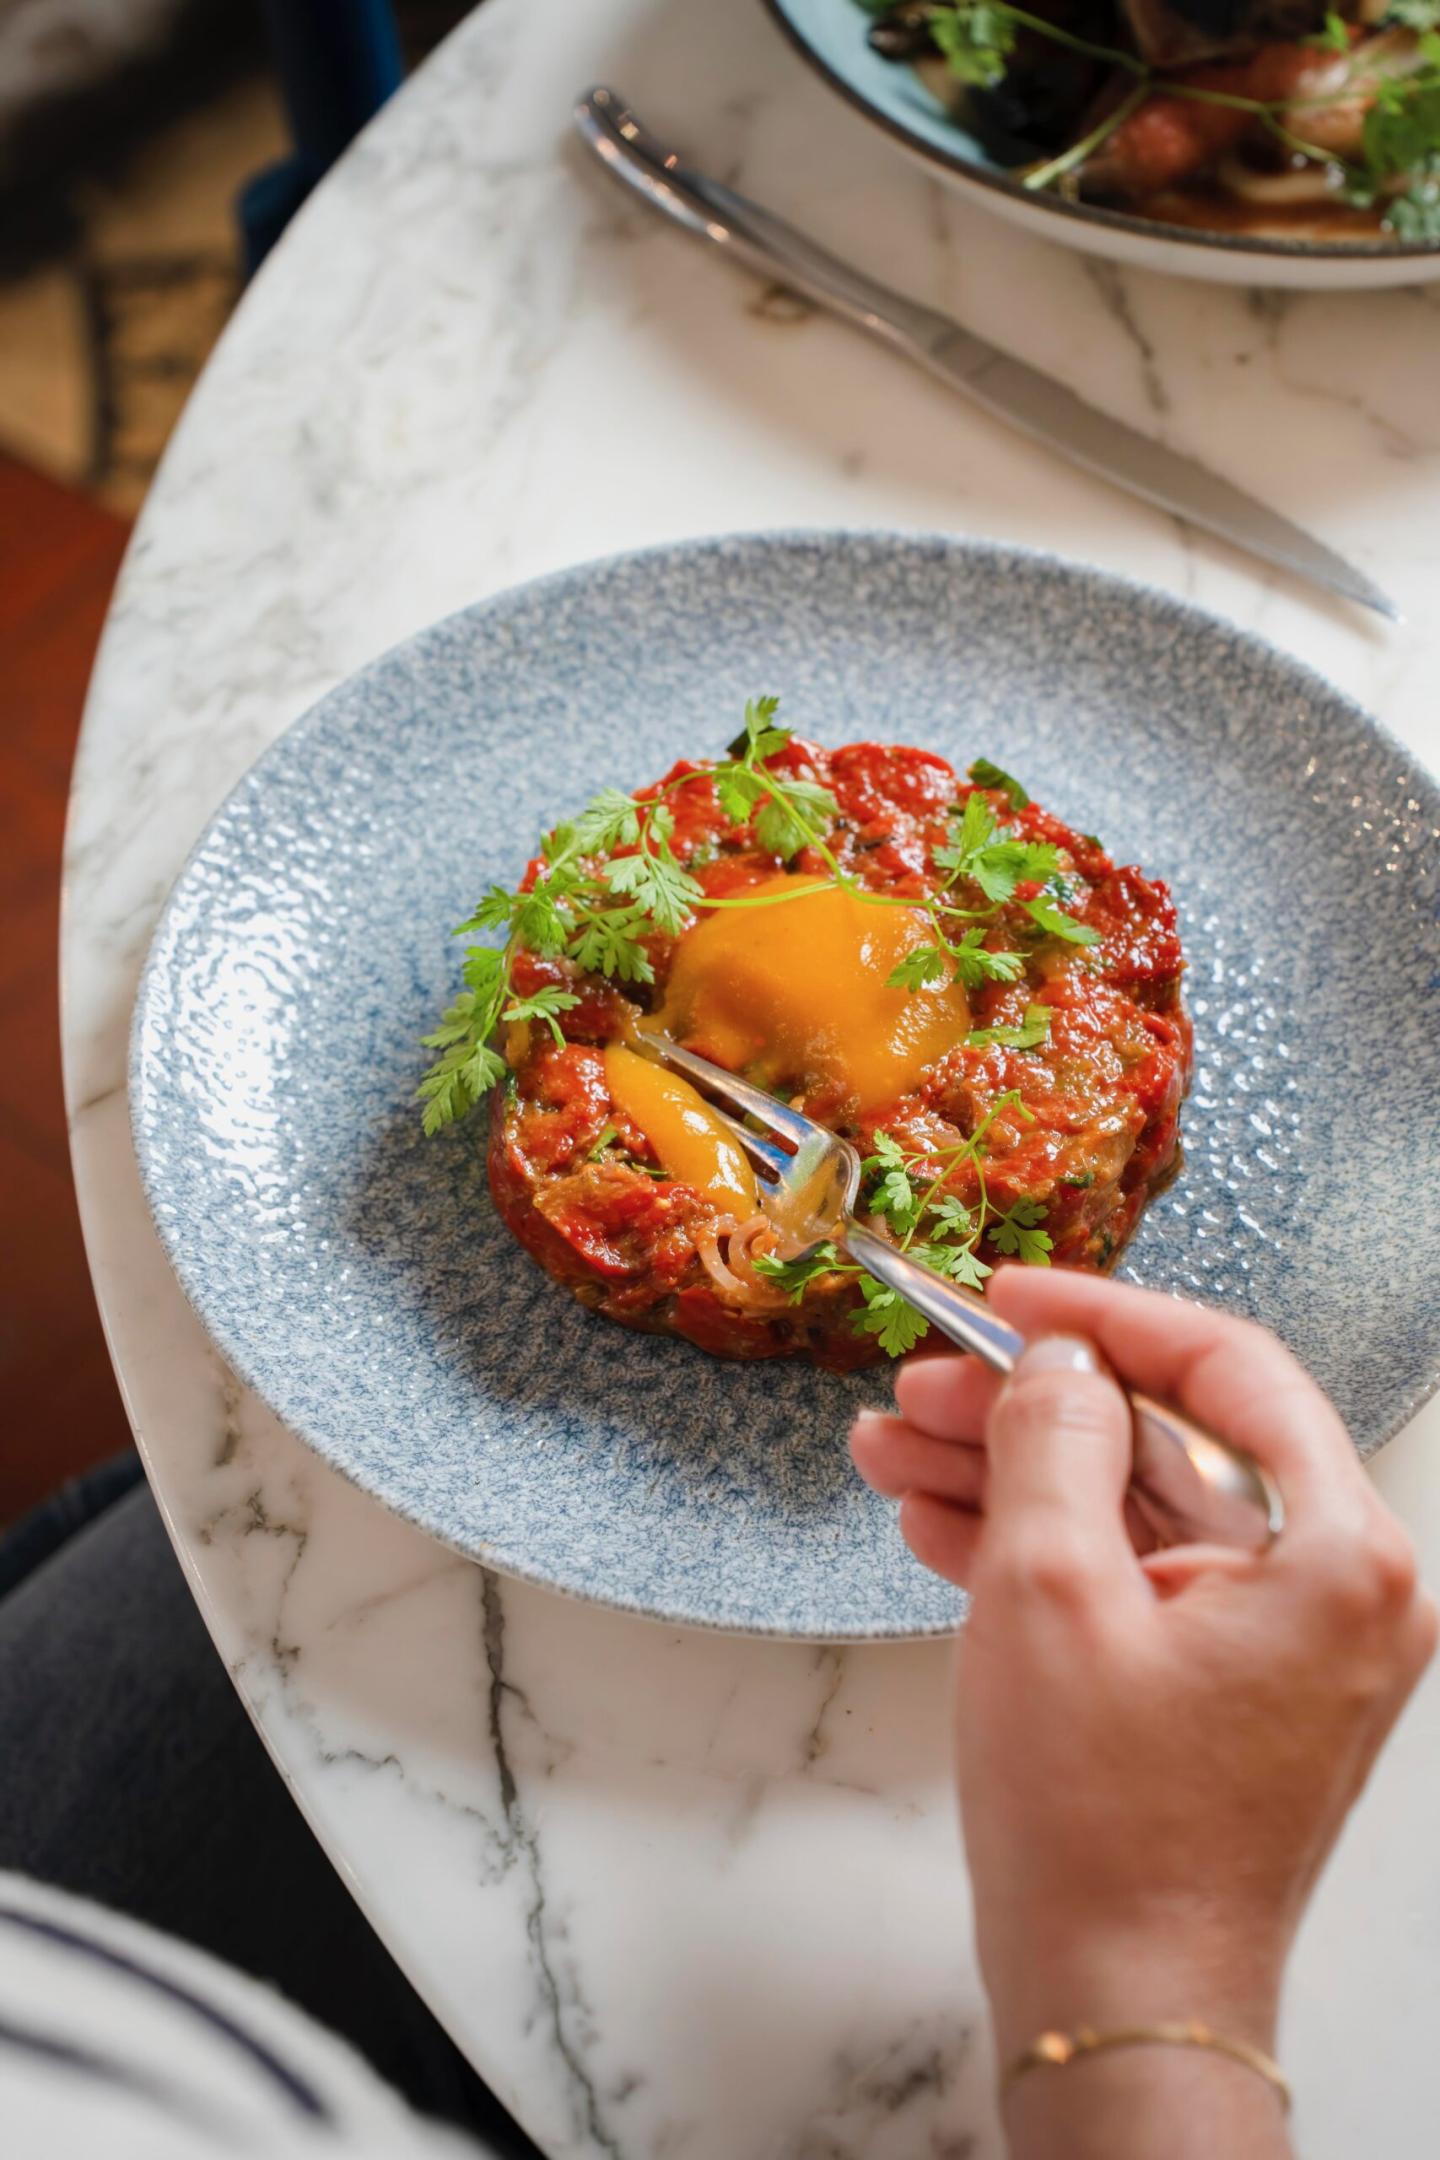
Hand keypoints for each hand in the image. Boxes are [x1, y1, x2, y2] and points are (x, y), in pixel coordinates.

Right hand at [850, 1269, 1435, 2153]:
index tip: (1007, 1295)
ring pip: (1135, 1510)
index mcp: (1335, 1552)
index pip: (1226, 1369)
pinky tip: (933, 1523)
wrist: (1119, 2007)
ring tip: (888, 1450)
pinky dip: (1039, 1549)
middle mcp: (1332, 1590)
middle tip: (917, 1387)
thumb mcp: (1047, 1588)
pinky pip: (1132, 1581)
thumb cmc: (1100, 1818)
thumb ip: (1050, 1437)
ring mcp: (1281, 1646)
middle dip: (1029, 1407)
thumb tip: (1057, 1359)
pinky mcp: (1224, 1690)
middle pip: (1169, 1441)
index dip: (1105, 1317)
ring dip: (1012, 1475)